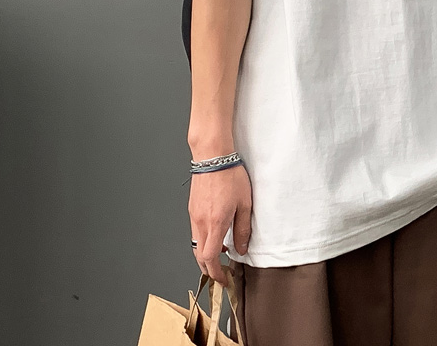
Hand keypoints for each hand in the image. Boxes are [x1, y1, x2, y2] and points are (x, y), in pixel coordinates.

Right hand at [189, 163, 252, 285]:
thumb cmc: (230, 176)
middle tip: (221, 272)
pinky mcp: (192, 208)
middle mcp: (200, 223)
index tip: (224, 279)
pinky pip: (195, 231)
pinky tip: (215, 233)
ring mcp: (194, 216)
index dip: (216, 273)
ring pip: (196, 244)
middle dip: (209, 268)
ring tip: (222, 252)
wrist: (212, 157)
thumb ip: (243, 229)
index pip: (210, 259)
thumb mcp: (245, 203)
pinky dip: (203, 240)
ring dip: (206, 254)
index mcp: (215, 224)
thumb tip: (241, 248)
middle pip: (199, 256)